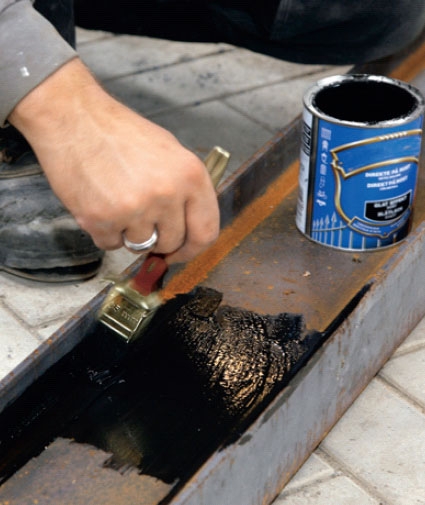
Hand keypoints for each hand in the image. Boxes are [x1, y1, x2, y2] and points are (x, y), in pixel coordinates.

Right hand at [8, 58, 219, 262]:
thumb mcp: (169, 153)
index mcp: (190, 176)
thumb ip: (184, 192)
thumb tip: (187, 230)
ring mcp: (134, 209)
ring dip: (129, 232)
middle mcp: (166, 194)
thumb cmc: (119, 133)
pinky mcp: (102, 219)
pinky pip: (111, 245)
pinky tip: (101, 203)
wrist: (73, 118)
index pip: (206, 231)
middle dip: (157, 238)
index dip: (193, 248)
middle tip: (141, 218)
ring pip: (140, 246)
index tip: (181, 252)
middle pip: (171, 243)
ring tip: (118, 201)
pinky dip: (105, 231)